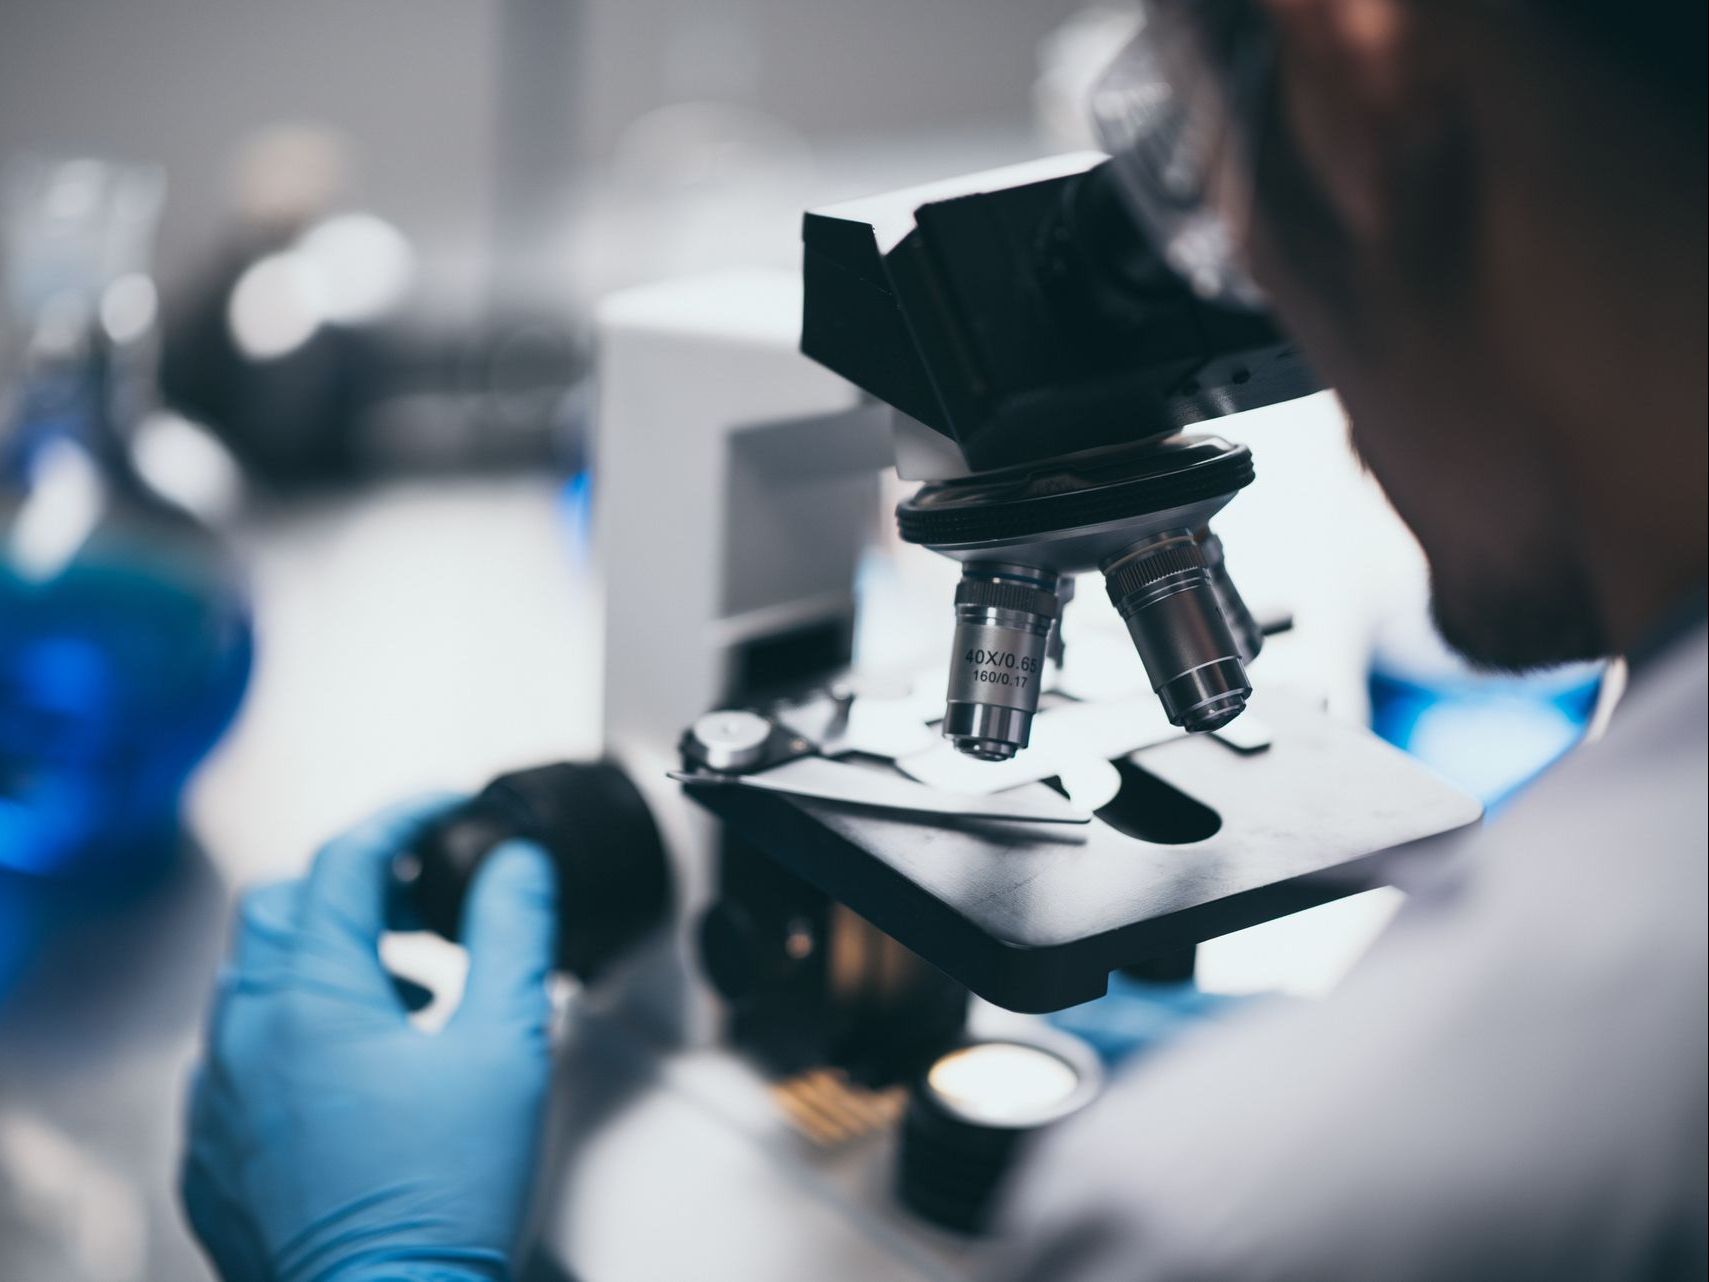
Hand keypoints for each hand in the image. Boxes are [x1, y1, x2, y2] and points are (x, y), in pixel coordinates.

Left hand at [181, 797, 558, 1281]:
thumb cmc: (443, 1198)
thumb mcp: (504, 1047)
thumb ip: (510, 937)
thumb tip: (515, 863)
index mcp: (313, 998)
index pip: (346, 861)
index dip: (405, 818)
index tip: (447, 808)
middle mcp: (245, 1037)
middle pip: (280, 907)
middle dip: (353, 883)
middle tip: (423, 901)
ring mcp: (217, 1097)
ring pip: (252, 979)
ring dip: (324, 958)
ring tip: (405, 992)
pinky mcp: (211, 1151)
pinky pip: (236, 1053)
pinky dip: (292, 1028)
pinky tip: (355, 1067)